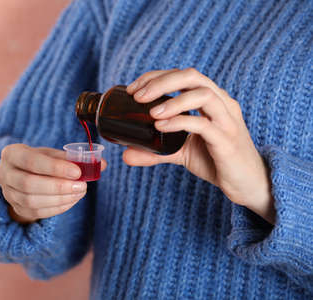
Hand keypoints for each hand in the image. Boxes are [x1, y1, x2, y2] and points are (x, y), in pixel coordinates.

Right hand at [0, 144, 106, 223]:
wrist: (23, 176)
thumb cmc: (40, 162)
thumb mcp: (52, 154)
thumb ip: (73, 158)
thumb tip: (102, 164)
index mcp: (11, 153)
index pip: (31, 160)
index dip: (54, 167)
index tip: (76, 171)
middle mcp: (4, 174)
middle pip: (29, 184)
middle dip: (58, 186)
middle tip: (82, 185)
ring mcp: (8, 194)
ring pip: (32, 201)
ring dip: (60, 198)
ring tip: (79, 192)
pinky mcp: (17, 209)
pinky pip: (37, 213)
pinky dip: (57, 208)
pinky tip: (71, 200)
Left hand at [123, 68, 274, 223]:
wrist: (248, 184)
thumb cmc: (216, 161)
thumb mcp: (181, 152)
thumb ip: (155, 151)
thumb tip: (126, 155)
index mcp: (211, 100)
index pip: (182, 76)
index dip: (156, 77)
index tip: (133, 89)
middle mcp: (221, 103)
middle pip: (192, 76)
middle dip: (161, 82)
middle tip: (137, 95)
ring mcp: (227, 120)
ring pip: (202, 94)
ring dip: (172, 100)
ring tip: (151, 112)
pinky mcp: (227, 140)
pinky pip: (203, 124)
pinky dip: (180, 121)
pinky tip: (162, 126)